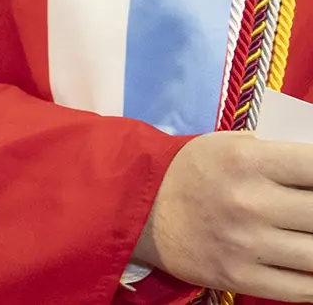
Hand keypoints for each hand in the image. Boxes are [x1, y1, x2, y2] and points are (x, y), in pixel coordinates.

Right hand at [134, 132, 312, 299]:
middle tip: (310, 214)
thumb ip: (277, 156)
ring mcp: (246, 245)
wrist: (140, 212)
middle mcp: (249, 202)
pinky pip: (302, 289)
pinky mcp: (239, 278)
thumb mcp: (229, 146)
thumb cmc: (192, 172)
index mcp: (246, 162)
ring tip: (308, 236)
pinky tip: (309, 265)